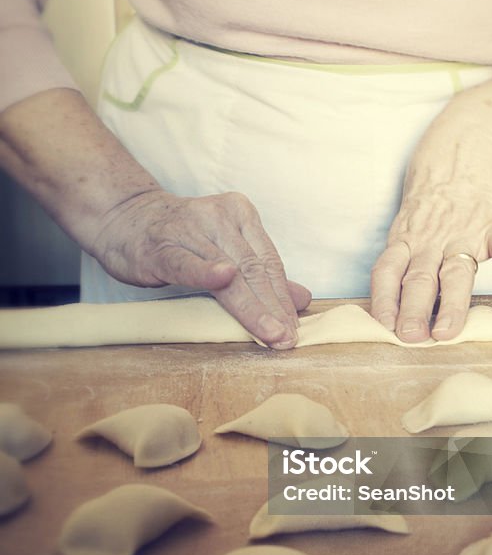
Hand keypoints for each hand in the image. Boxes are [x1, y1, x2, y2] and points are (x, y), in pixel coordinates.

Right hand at [90, 189, 310, 347]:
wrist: (125, 218)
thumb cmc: (180, 238)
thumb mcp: (226, 250)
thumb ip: (262, 274)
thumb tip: (303, 299)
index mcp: (240, 215)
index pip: (269, 262)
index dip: (283, 298)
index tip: (295, 329)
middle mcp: (219, 217)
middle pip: (254, 269)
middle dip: (273, 308)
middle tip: (287, 339)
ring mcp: (189, 229)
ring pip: (228, 271)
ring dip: (251, 306)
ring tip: (270, 333)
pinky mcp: (160, 246)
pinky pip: (186, 261)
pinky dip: (205, 272)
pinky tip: (223, 280)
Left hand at [370, 100, 491, 342]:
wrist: (469, 147)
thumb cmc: (433, 197)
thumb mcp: (409, 223)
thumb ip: (403, 261)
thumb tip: (390, 308)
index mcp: (408, 241)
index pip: (388, 271)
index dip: (384, 298)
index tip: (382, 325)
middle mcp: (433, 241)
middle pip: (420, 279)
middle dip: (413, 309)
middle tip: (410, 337)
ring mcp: (466, 232)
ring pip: (457, 271)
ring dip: (452, 303)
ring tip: (448, 330)